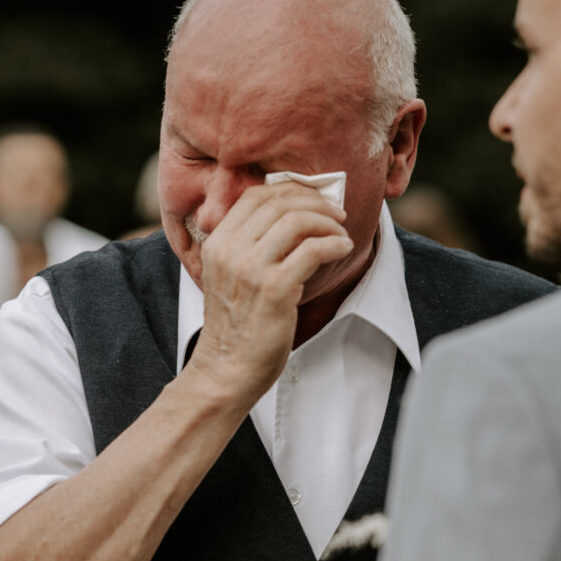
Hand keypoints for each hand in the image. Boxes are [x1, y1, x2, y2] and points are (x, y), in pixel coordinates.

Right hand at [190, 182, 352, 400]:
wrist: (227, 370)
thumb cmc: (236, 327)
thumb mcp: (230, 277)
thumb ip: (249, 248)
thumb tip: (291, 219)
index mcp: (217, 243)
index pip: (255, 195)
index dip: (290, 189)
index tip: (313, 199)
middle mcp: (230, 251)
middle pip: (279, 202)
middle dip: (315, 202)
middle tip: (336, 214)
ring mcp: (251, 269)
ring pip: (297, 221)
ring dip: (328, 222)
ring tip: (340, 234)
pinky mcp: (275, 289)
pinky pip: (313, 250)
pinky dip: (334, 244)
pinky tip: (343, 249)